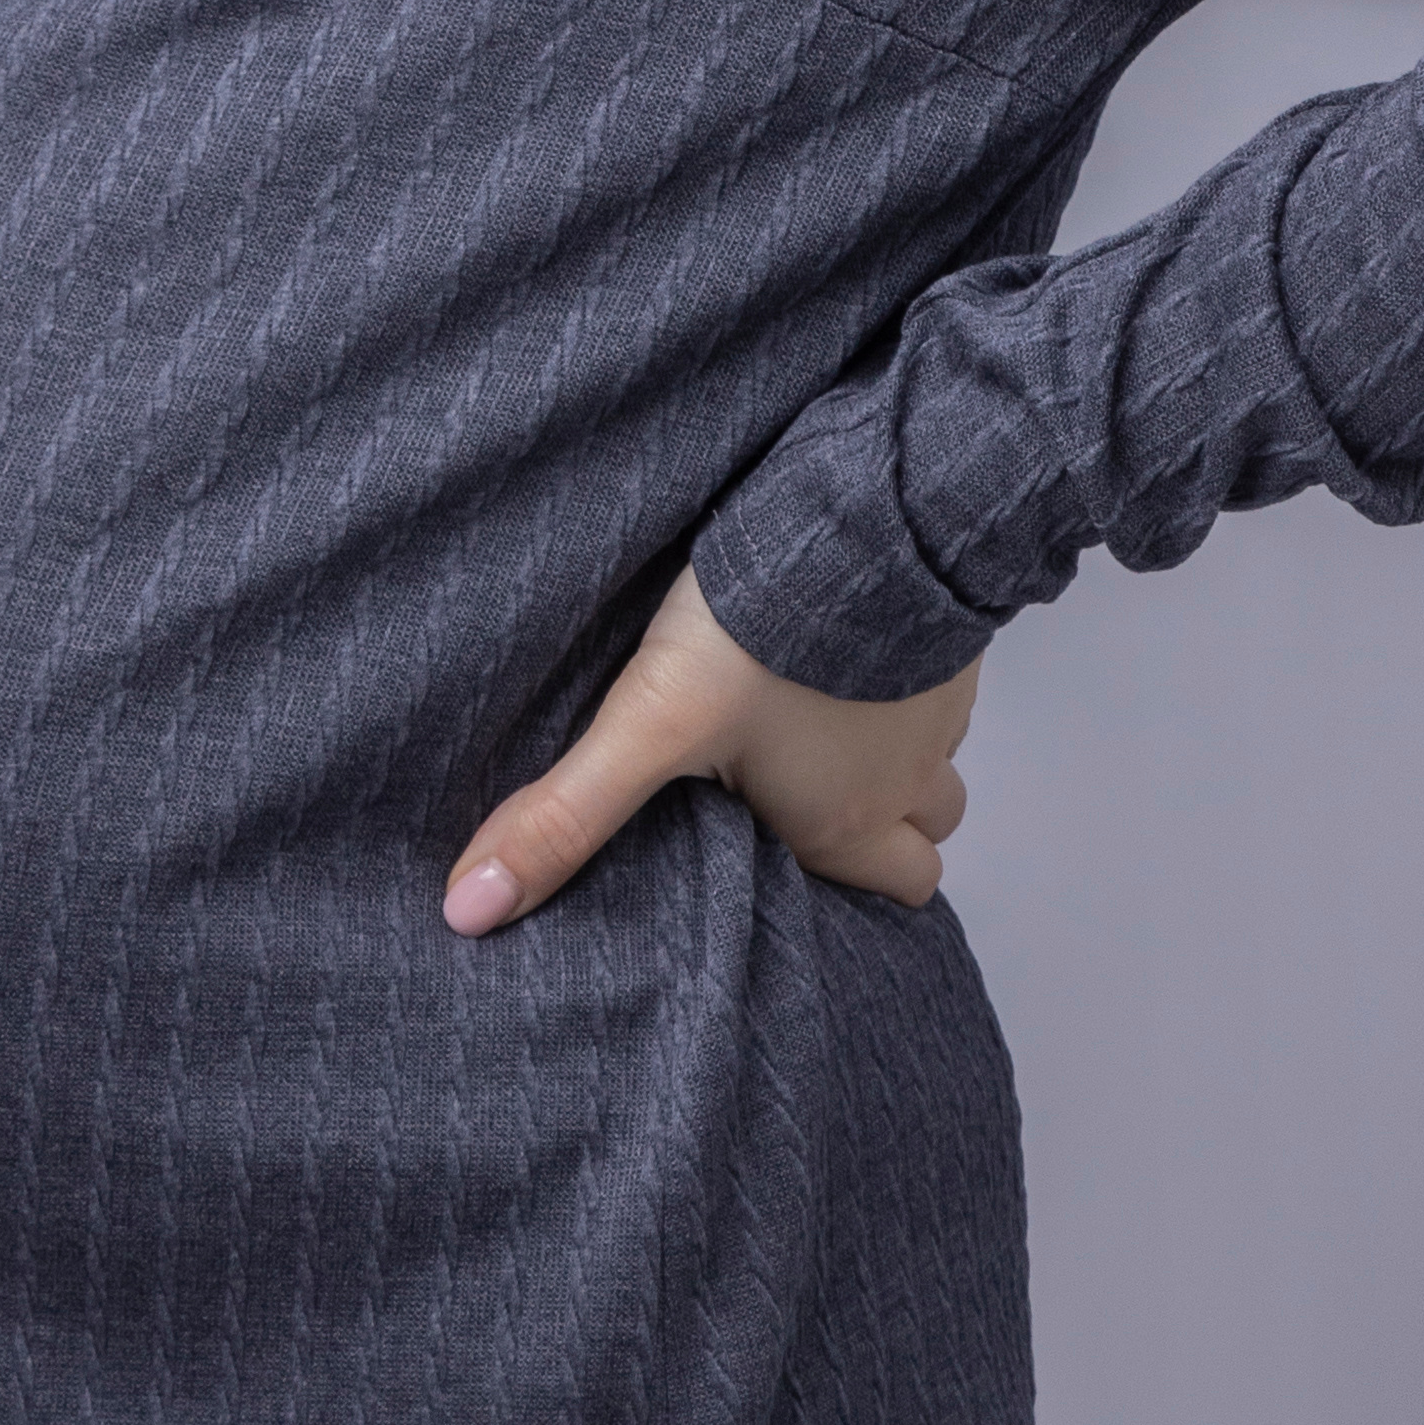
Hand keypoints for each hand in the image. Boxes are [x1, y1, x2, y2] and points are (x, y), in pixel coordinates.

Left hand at [448, 564, 975, 932]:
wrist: (865, 516)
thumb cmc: (765, 631)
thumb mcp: (648, 726)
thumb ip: (566, 816)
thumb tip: (474, 908)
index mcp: (847, 819)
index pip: (901, 890)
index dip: (861, 885)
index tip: (803, 867)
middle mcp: (910, 772)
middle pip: (929, 830)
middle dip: (885, 825)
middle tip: (810, 796)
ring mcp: (942, 700)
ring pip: (937, 753)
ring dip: (891, 747)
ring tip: (818, 717)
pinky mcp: (950, 630)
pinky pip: (943, 672)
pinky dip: (902, 672)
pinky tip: (842, 641)